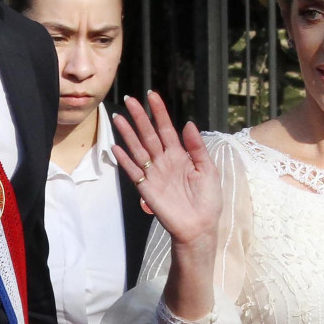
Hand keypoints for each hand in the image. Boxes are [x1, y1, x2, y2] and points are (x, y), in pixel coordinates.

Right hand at [112, 91, 221, 247]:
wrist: (201, 227)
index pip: (166, 128)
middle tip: (129, 99)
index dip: (159, 112)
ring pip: (138, 149)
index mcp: (180, 154)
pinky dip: (124, 160)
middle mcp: (164, 161)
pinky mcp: (146, 188)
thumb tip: (188, 123)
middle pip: (149, 134)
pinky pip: (133, 171)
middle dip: (140, 117)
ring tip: (118, 118)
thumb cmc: (208, 200)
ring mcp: (154, 174)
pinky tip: (116, 148)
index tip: (152, 95)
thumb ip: (197, 147)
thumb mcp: (208, 170)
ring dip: (128, 134)